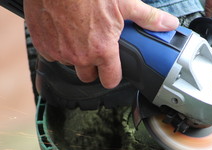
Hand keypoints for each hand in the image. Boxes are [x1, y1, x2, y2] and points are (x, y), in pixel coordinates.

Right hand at [24, 0, 178, 88]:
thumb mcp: (124, 3)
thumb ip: (147, 18)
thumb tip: (168, 24)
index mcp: (102, 50)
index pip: (110, 80)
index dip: (113, 77)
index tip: (112, 72)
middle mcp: (80, 56)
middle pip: (88, 77)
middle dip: (93, 67)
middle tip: (94, 49)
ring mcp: (60, 53)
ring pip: (70, 64)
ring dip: (74, 55)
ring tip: (77, 34)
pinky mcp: (43, 47)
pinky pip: (52, 55)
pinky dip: (56, 46)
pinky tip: (61, 31)